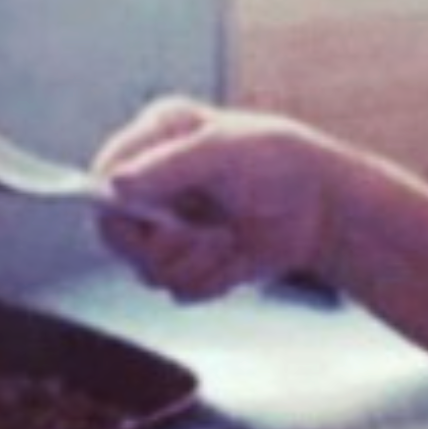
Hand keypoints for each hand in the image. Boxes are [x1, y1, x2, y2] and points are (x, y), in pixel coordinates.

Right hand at [90, 96, 338, 300]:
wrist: (323, 210)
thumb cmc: (280, 163)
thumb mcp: (223, 152)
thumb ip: (168, 167)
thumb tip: (115, 184)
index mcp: (155, 139)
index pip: (103, 178)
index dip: (118, 206)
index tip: (152, 216)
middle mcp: (154, 184)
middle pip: (116, 234)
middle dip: (164, 242)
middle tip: (203, 232)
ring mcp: (169, 226)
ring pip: (147, 269)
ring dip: (195, 261)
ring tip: (228, 237)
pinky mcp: (188, 261)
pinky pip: (177, 289)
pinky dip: (211, 279)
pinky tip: (236, 255)